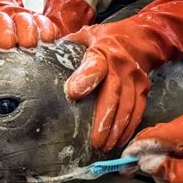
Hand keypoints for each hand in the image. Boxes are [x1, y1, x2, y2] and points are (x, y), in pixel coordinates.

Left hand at [0, 0, 94, 69]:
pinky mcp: (43, 26)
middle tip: (27, 46)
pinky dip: (54, 36)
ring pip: (39, 20)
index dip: (5, 32)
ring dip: (42, 33)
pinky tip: (56, 47)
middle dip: (26, 32)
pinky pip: (52, 26)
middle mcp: (14, 18)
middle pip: (23, 19)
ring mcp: (31, 20)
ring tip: (45, 46)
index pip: (1, 20)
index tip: (7, 45)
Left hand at [64, 0, 182, 151]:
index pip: (95, 66)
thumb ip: (66, 47)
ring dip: (117, 130)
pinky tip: (120, 141)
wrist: (139, 37)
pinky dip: (129, 128)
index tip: (73, 93)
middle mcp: (121, 65)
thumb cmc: (104, 39)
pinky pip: (138, 111)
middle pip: (113, 94)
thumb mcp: (84, 36)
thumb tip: (38, 55)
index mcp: (102, 51)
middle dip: (104, 120)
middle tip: (95, 141)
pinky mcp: (143, 88)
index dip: (85, 79)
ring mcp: (135, 78)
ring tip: (105, 146)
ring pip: (127, 107)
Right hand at [121, 113, 182, 182]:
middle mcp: (182, 123)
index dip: (131, 151)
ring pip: (164, 142)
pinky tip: (180, 173)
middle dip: (149, 161)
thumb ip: (165, 169)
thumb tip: (144, 164)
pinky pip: (176, 142)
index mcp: (180, 131)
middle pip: (153, 139)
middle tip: (150, 180)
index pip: (146, 137)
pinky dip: (173, 157)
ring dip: (162, 162)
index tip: (123, 165)